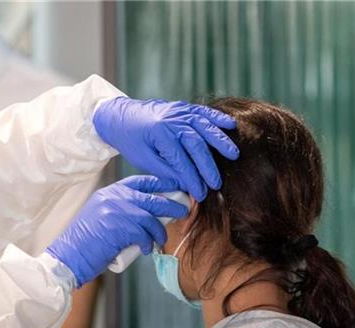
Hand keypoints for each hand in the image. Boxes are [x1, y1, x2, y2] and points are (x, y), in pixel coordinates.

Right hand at [46, 175, 187, 287]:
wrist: (68, 257)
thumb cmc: (85, 243)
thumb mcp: (100, 216)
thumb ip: (120, 209)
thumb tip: (149, 213)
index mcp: (109, 192)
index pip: (141, 181)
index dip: (163, 183)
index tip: (177, 187)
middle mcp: (114, 197)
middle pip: (153, 197)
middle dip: (172, 204)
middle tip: (183, 211)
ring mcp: (117, 211)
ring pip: (152, 219)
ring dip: (160, 232)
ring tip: (159, 241)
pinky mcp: (121, 228)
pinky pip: (145, 235)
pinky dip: (148, 245)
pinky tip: (145, 250)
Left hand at [93, 97, 238, 200]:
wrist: (121, 116)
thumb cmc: (131, 140)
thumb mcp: (144, 159)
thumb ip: (165, 170)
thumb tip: (186, 185)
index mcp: (159, 134)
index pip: (181, 161)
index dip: (192, 179)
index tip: (200, 193)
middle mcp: (172, 120)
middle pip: (196, 145)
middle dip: (207, 166)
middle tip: (215, 184)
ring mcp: (179, 111)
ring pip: (204, 126)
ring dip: (220, 141)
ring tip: (233, 155)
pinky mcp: (183, 107)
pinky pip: (203, 112)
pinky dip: (218, 118)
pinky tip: (231, 126)